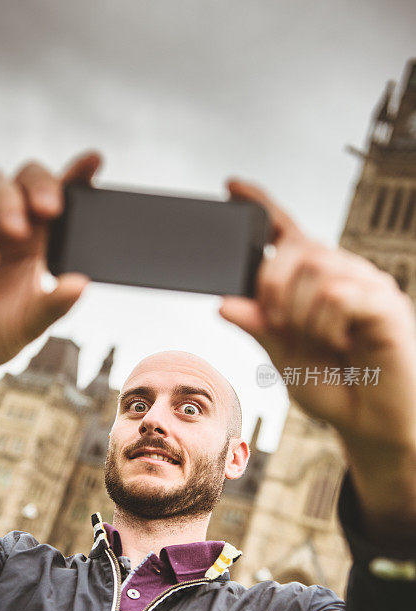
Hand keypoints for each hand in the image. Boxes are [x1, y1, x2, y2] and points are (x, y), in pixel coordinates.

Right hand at [0, 152, 100, 382]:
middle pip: (25, 179)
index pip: (60, 199)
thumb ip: (54, 305)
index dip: (76, 176)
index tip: (94, 161)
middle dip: (40, 184)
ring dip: (8, 200)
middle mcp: (7, 227)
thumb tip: (82, 283)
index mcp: (38, 243)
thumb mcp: (28, 327)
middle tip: (51, 208)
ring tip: (18, 231)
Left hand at [219, 180, 415, 529]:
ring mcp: (367, 285)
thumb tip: (224, 301)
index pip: (287, 232)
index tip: (231, 186)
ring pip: (316, 268)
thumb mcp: (284, 355)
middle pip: (296, 248)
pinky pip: (341, 293)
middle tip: (276, 323)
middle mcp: (343, 274)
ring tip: (314, 339)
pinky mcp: (386, 304)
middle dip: (271, 285)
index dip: (261, 205)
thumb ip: (259, 326)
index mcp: (315, 282)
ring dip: (299, 311)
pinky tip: (338, 341)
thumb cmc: (334, 387)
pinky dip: (326, 322)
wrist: (372, 424)